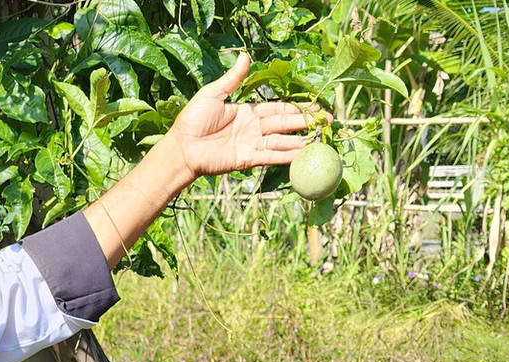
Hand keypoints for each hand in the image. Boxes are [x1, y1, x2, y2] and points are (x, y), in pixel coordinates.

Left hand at [171, 53, 313, 180]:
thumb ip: (233, 79)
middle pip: (284, 124)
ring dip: (300, 140)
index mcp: (247, 112)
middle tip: (327, 121)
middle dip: (305, 122)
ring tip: (320, 138)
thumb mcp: (213, 94)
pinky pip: (269, 156)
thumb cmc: (192, 120)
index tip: (315, 107)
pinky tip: (302, 154)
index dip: (296, 108)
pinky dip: (286, 156)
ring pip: (280, 141)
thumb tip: (246, 56)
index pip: (277, 109)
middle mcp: (252, 129)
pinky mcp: (246, 159)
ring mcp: (251, 144)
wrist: (181, 147)